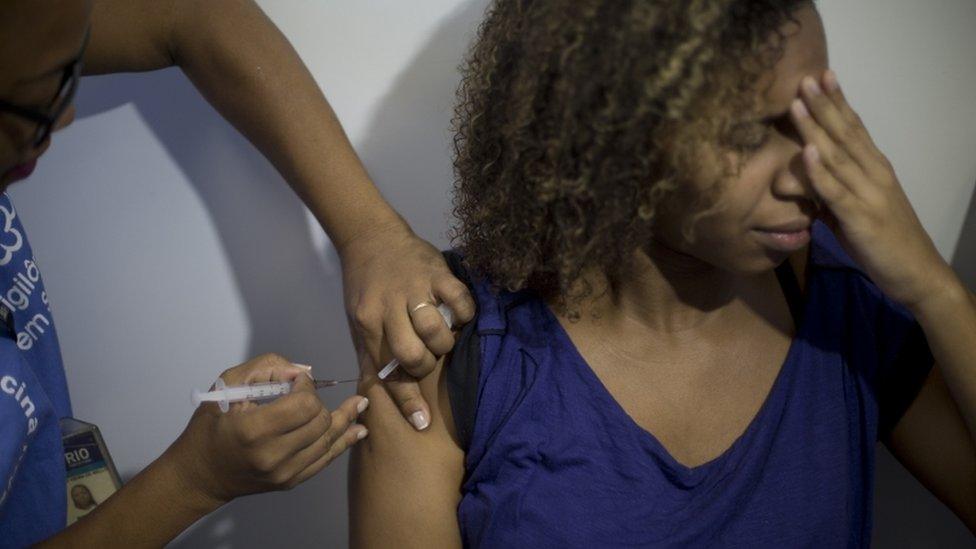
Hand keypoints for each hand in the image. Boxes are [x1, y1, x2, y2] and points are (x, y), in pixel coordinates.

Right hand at [169, 354, 367, 506]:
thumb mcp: (228, 384)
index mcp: (254, 430)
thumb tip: (304, 372)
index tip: (295, 381)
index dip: (306, 387)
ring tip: (360, 404)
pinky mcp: (291, 481)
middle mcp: (272, 456)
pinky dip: (343, 442)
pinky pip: (325, 460)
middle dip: (318, 402)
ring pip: (329, 441)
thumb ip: (267, 367)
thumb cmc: (211, 424)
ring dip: (343, 419)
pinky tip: (357, 430)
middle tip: (305, 394)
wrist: (201, 473)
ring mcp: (284, 473)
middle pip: (320, 422)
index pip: (304, 404)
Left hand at [339, 222, 474, 430]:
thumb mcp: (359, 322)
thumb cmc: (365, 287)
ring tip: (443, 336)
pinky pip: (459, 299)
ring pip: (436, 330)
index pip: (387, 370)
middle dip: (426, 365)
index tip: (422, 423)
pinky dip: (463, 313)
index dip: (406, 400)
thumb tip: (377, 397)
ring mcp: (414, 288)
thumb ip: (371, 355)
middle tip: (429, 357)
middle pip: (413, 354)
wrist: (371, 238)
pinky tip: (458, 315)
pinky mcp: (437, 271)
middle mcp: (389, 307)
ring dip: (445, 341)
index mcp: (368, 323)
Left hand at [790, 70, 957, 311]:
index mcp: (876, 169)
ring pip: (838, 155)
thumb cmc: (883, 242)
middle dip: (824, 105)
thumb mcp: (852, 211)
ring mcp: (869, 194)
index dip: (838, 102)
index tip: (823, 76)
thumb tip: (802, 182)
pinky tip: (807, 152)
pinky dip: (821, 171)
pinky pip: (836, 191)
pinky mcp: (860, 218)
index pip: (855, 129)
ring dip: (816, 128)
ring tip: (798, 103)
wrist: (915, 273)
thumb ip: (829, 193)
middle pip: (845, 133)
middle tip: (806, 78)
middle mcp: (875, 174)